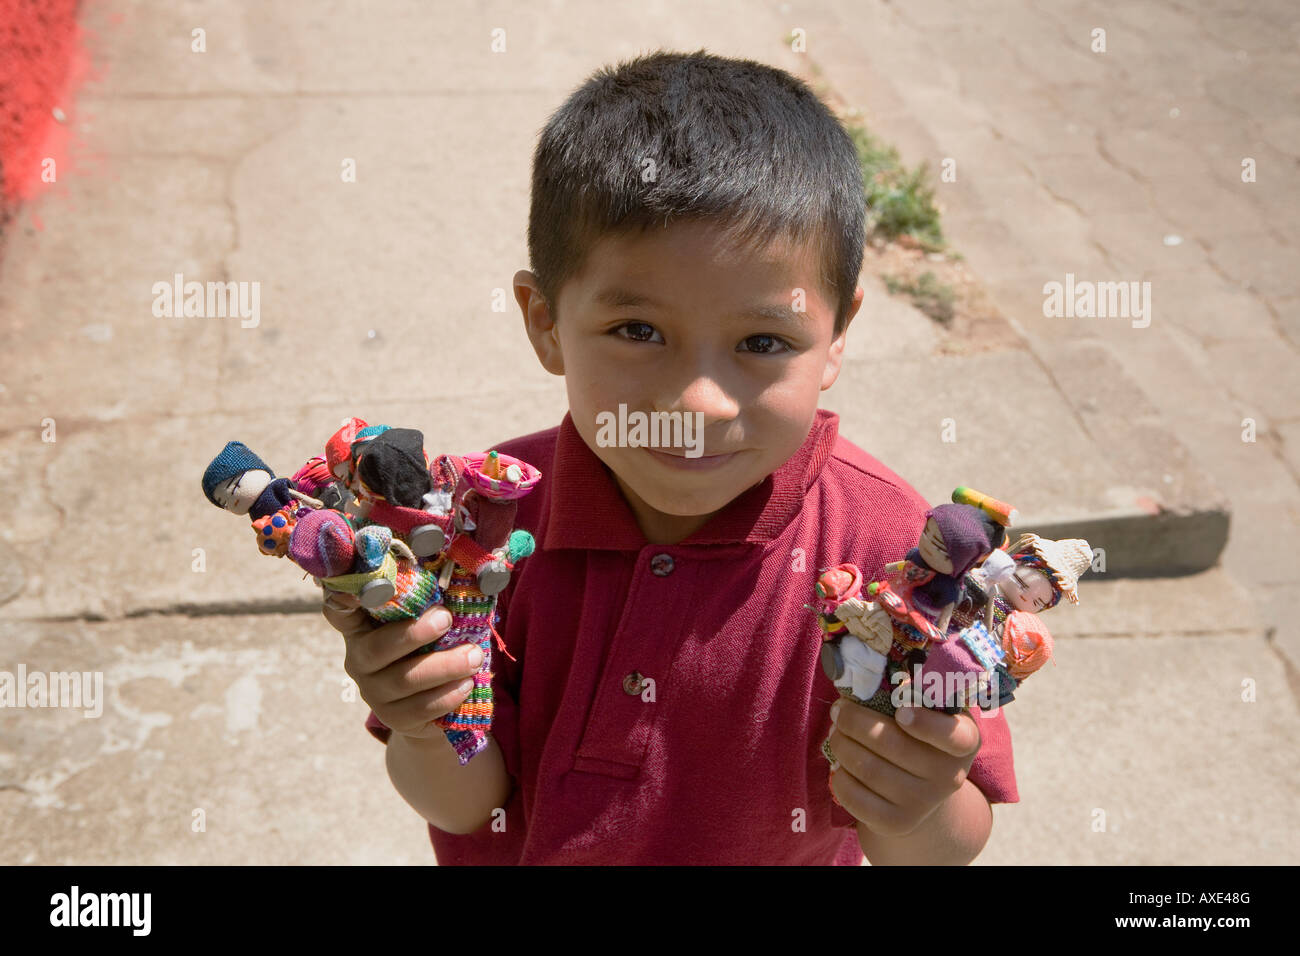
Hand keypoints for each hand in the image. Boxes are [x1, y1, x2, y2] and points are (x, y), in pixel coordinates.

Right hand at [321, 592, 480, 741]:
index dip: (342, 600)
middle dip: (414, 633)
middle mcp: (359, 660)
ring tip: (473, 656)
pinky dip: (446, 695)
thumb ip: (427, 603)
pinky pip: (419, 709)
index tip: (356, 590)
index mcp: (362, 629)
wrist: (433, 704)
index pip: (339, 612)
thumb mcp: (424, 623)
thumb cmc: (430, 647)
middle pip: (377, 649)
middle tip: (446, 619)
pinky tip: (466, 684)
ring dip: (443, 666)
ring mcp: (374, 692)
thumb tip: (461, 579)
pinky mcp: (394, 718)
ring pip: (404, 680)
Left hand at [826, 695, 980, 836]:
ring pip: (868, 768)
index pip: (952, 735)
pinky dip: (838, 776)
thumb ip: (914, 694)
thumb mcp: (932, 714)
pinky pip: (855, 797)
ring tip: (835, 731)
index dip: (925, 723)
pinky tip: (838, 763)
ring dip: (841, 743)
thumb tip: (866, 671)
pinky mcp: (897, 822)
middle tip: (838, 710)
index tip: (900, 710)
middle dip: (854, 721)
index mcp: (964, 741)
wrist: (924, 793)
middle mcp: (950, 775)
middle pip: (891, 744)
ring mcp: (924, 802)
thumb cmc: (922, 738)